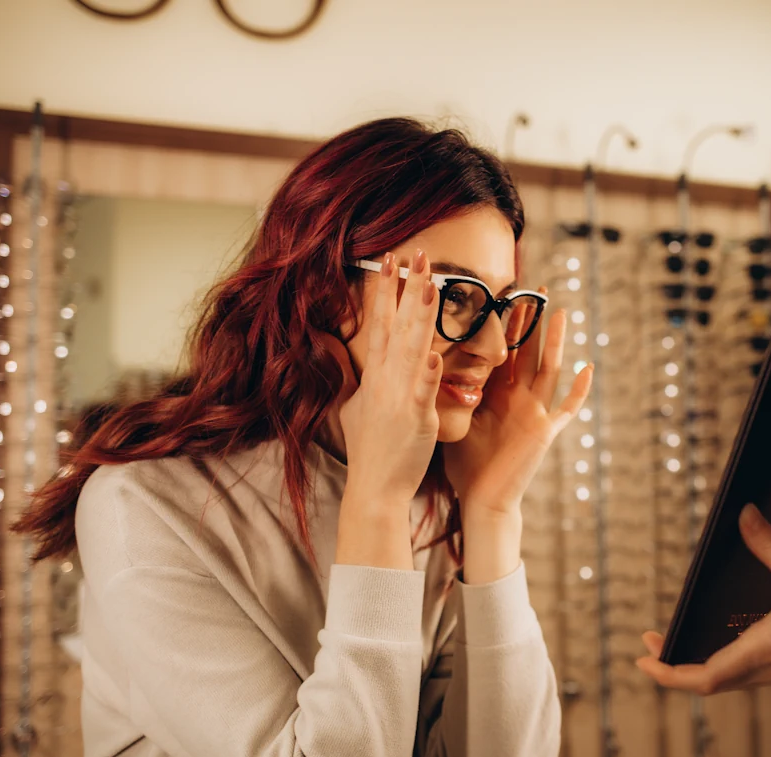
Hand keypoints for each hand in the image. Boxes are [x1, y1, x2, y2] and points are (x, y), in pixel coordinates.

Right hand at [336, 251, 442, 567]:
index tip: (388, 260)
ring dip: (420, 318)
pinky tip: (436, 353)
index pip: (379, 324)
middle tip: (415, 254)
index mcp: (374, 375)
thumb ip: (350, 375)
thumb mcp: (352, 406)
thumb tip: (334, 348)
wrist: (374, 488)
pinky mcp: (415, 419)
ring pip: (413, 349)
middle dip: (406, 289)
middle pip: (397, 326)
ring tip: (430, 287)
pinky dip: (428, 373)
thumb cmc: (369, 450)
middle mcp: (385, 381)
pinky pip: (423, 392)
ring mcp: (399, 398)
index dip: (383, 291)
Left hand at [443, 301, 592, 514]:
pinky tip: (588, 367)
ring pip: (548, 369)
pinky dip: (579, 389)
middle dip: (531, 321)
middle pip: (528, 351)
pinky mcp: (545, 431)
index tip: (501, 294)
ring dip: (555, 342)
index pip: (502, 350)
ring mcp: (535, 413)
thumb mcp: (455, 420)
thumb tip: (424, 363)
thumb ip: (450, 393)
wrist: (481, 500)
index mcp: (496, 393)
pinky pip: (567, 408)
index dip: (504, 324)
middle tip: (535, 288)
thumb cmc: (466, 465)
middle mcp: (519, 398)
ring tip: (560, 313)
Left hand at [636, 505, 770, 695]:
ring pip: (731, 676)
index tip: (643, 658)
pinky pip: (751, 669)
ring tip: (682, 634)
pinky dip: (727, 656)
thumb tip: (744, 514)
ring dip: (701, 660)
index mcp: (764, 651)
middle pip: (710, 680)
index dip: (667, 673)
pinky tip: (730, 631)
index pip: (702, 677)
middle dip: (675, 664)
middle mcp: (770, 667)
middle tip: (652, 640)